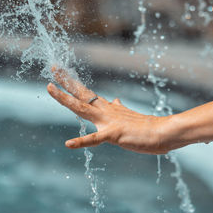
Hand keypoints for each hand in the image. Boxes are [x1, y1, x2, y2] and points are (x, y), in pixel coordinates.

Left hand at [47, 67, 172, 153]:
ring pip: (82, 108)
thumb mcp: (129, 116)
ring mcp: (109, 121)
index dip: (72, 83)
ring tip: (50, 88)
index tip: (59, 72)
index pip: (87, 93)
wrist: (163, 133)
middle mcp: (106, 111)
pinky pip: (95, 139)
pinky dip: (81, 141)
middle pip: (81, 94)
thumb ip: (119, 109)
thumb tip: (115, 100)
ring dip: (65, 99)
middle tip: (53, 68)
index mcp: (108, 108)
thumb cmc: (147, 127)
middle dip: (66, 81)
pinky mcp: (114, 134)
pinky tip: (68, 144)